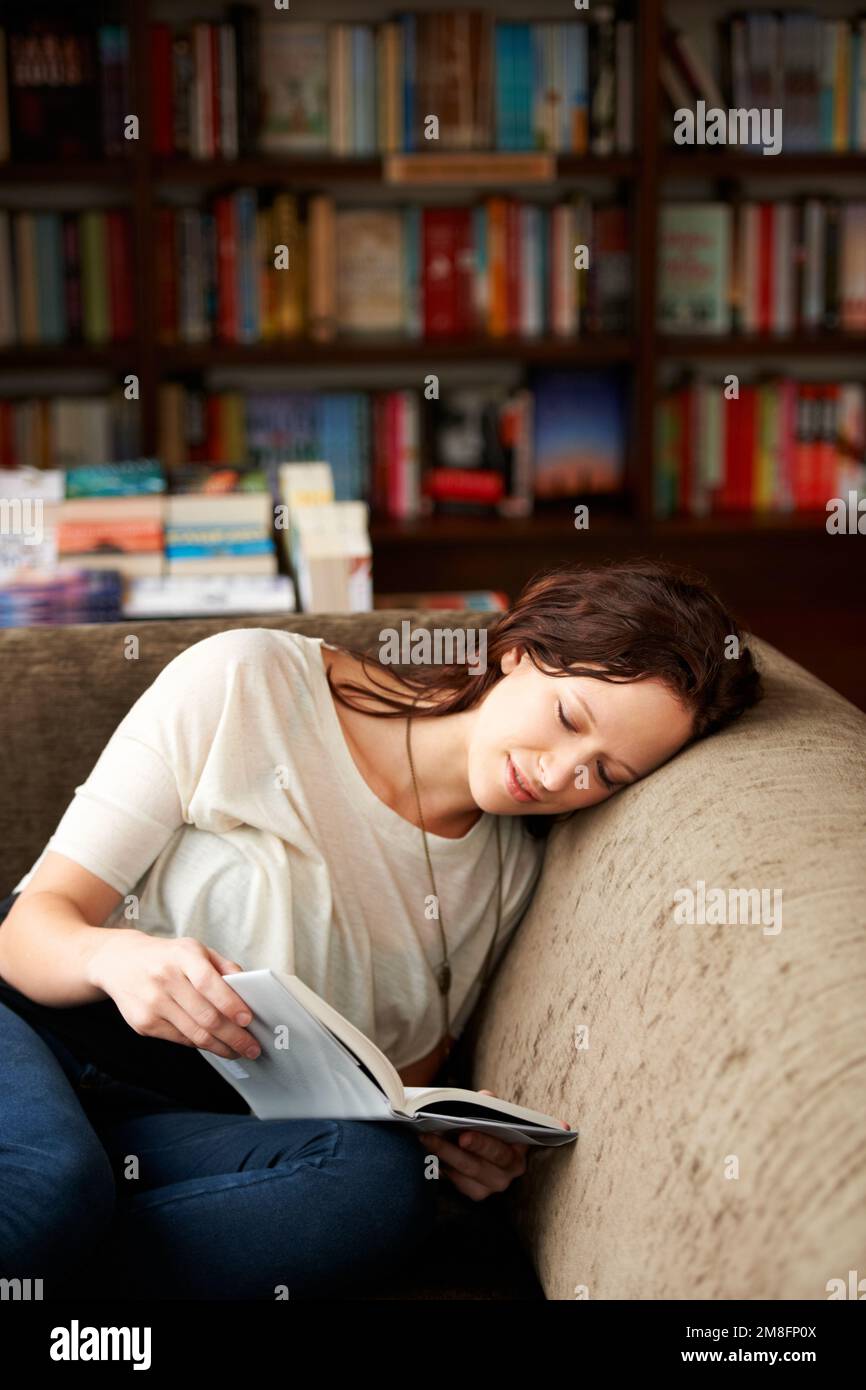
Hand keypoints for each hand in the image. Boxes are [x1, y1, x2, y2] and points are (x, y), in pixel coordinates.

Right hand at [85, 928, 260, 1060]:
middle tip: (251, 1047)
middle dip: (234, 1036)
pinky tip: (214, 1045)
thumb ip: (223, 967)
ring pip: (193, 1033)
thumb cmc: (167, 957)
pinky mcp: (143, 1023)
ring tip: (238, 1051)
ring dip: (220, 1046)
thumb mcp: (195, 950)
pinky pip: (180, 1039)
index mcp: (183, 956)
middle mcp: (165, 978)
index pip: (209, 983)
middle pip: (205, 1016)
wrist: (119, 963)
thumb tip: (249, 988)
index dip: (231, 1004)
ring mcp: (152, 1003)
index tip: (248, 1020)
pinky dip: (200, 1044)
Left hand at [416, 1089, 530, 1202]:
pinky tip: (429, 1152)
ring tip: (424, 1139)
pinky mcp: (475, 1193)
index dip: (481, 1144)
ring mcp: (490, 1187)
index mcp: (517, 1154)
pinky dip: (441, 1166)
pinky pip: (455, 1182)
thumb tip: (483, 1098)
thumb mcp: (496, 1113)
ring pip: (461, 1174)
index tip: (462, 1136)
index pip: (500, 1152)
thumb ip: (491, 1105)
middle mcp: (506, 1175)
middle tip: (430, 1137)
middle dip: (451, 1151)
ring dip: (440, 1156)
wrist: (490, 1143)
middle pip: (476, 1166)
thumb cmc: (493, 1126)